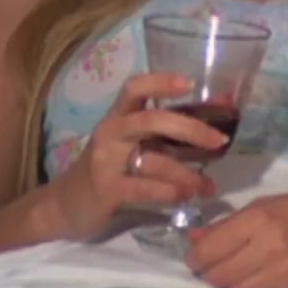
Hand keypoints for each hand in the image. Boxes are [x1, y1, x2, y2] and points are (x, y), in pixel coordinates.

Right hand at [47, 73, 228, 240]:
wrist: (66, 205)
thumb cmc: (109, 168)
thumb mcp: (135, 144)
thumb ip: (169, 131)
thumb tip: (222, 108)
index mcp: (119, 117)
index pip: (134, 88)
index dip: (161, 81)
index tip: (191, 82)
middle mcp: (110, 133)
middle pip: (151, 120)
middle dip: (190, 129)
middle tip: (220, 141)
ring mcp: (105, 161)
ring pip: (153, 159)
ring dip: (187, 173)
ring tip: (207, 185)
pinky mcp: (105, 189)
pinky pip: (142, 187)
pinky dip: (167, 191)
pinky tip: (184, 196)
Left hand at [185, 193, 287, 287]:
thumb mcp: (275, 204)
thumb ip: (233, 222)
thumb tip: (194, 238)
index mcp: (260, 215)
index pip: (208, 247)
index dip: (195, 257)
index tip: (196, 258)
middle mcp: (268, 243)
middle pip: (216, 274)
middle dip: (208, 274)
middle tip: (213, 269)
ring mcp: (281, 271)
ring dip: (226, 286)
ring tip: (235, 275)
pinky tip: (253, 282)